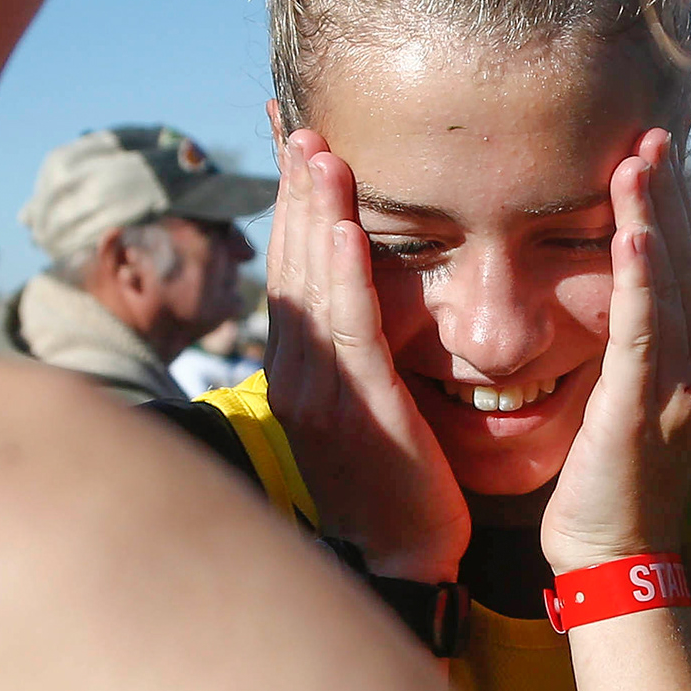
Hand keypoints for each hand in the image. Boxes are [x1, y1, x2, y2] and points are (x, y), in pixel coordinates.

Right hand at [263, 121, 469, 584]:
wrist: (403, 562)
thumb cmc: (398, 489)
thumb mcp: (369, 409)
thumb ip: (360, 356)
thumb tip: (366, 303)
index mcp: (296, 374)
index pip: (287, 273)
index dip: (287, 209)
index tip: (293, 149)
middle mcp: (293, 377)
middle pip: (287, 266)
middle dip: (291, 194)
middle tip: (297, 127)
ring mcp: (315, 394)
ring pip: (309, 286)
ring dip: (311, 214)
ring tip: (317, 153)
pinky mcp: (354, 409)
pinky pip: (347, 328)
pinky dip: (341, 274)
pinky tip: (342, 227)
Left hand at [541, 129, 690, 575]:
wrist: (616, 563)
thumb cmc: (609, 491)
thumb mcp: (624, 409)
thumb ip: (629, 359)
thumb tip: (617, 315)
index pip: (683, 271)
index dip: (672, 210)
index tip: (655, 155)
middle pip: (684, 264)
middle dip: (668, 195)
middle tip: (653, 131)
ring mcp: (676, 389)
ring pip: (665, 286)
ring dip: (653, 217)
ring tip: (640, 159)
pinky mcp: (643, 410)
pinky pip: (642, 332)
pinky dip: (638, 280)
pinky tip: (631, 234)